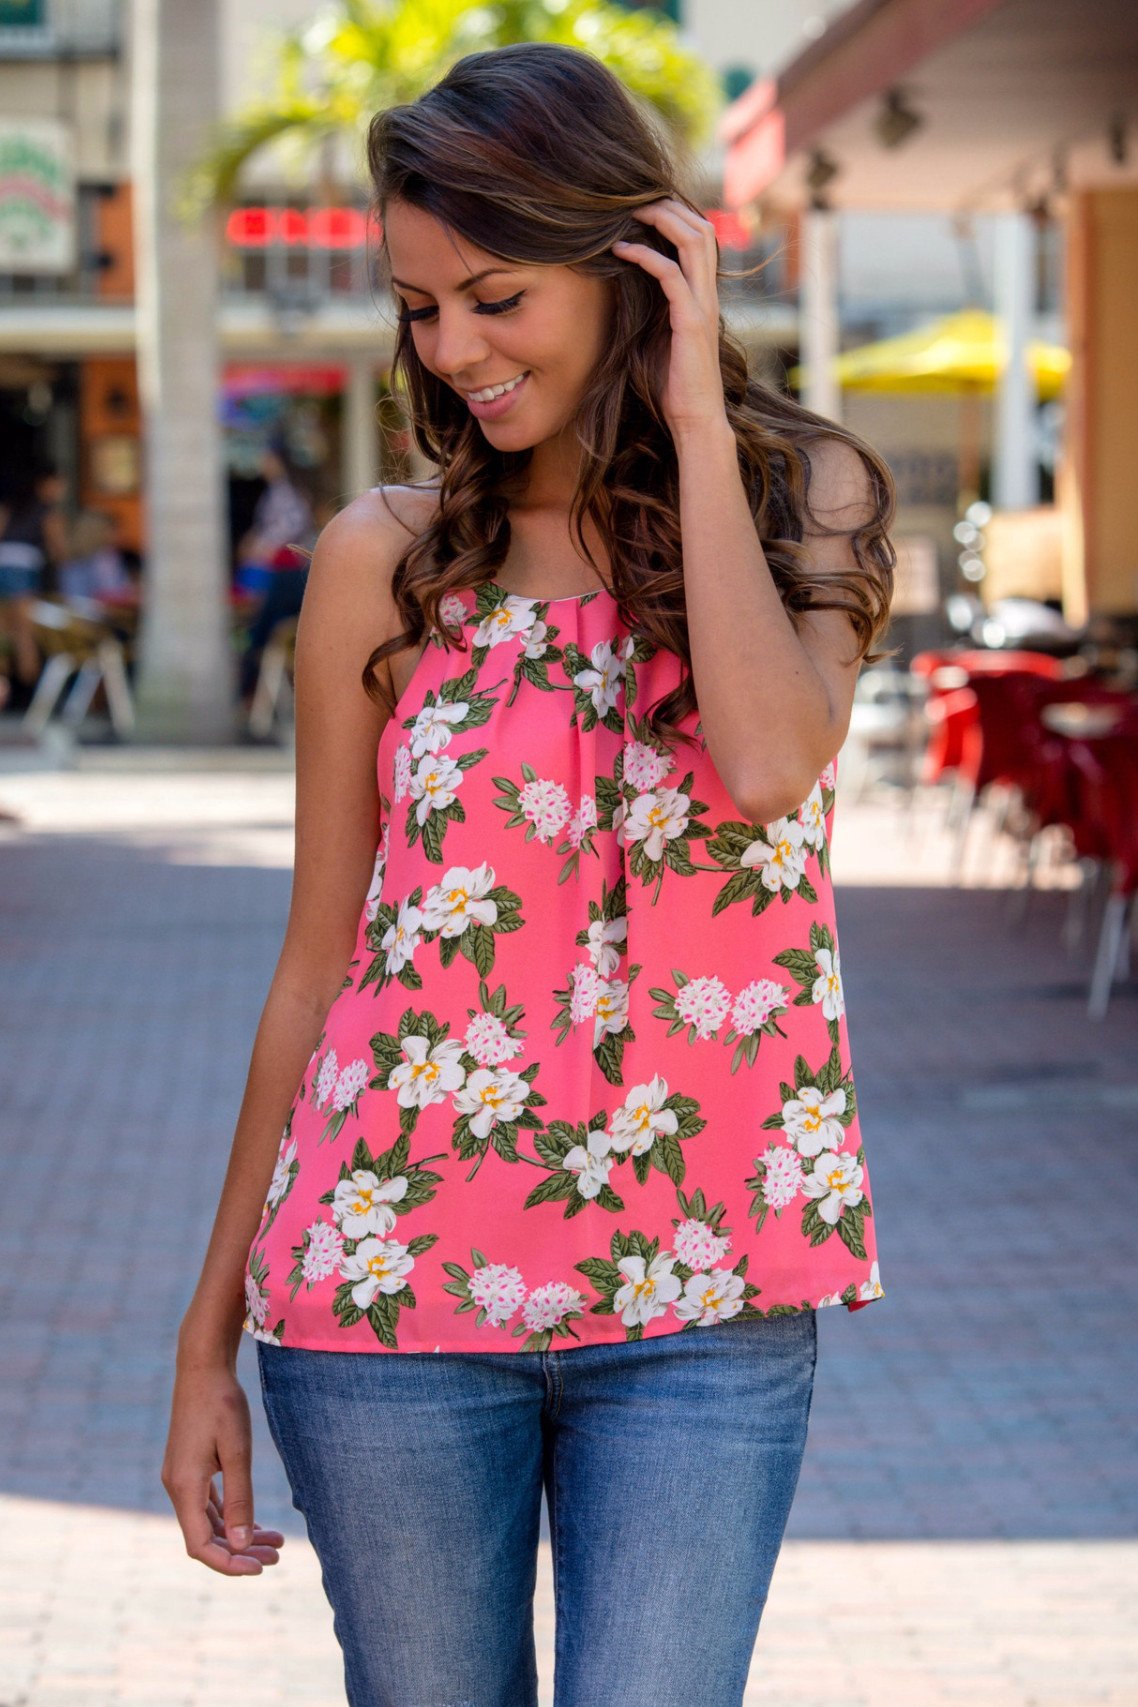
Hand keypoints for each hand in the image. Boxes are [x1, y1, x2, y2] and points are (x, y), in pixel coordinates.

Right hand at [161, 1360, 284, 1575]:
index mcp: (184, 1488)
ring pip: (209, 1521)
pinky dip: (230, 1516)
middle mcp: (177, 1487)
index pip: (201, 1545)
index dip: (229, 1563)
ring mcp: (181, 1478)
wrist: (202, 1367)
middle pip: (206, 1536)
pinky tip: (254, 1522)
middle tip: (277, 1556)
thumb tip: (240, 1545)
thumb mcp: (236, 1451)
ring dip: (238, 1535)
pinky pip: (208, 1504)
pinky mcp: (188, 1467)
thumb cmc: (222, 1404)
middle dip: (240, 1551)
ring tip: (275, 1543)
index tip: (260, 1569)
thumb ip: (239, 1498)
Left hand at [611, 198, 727, 441]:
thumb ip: (652, 306)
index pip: (699, 237)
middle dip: (669, 206)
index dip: (674, 214)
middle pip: (701, 228)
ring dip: (661, 220)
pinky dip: (647, 257)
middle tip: (633, 198)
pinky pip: (672, 275)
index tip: (640, 206)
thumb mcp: (658, 335)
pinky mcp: (691, 323)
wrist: (694, 420)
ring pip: (694, 241)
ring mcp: (702, 306)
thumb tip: (622, 283)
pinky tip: (622, 251)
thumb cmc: (673, 384)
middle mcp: (707, 294)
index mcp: (701, 295)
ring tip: (630, 213)